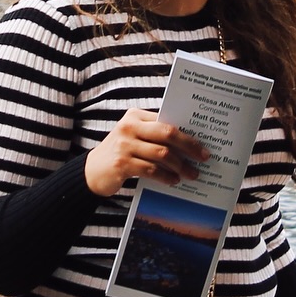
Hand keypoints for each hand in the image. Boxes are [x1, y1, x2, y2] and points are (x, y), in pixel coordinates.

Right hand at [84, 108, 209, 197]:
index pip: (167, 120)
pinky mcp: (121, 164)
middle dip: (189, 146)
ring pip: (162, 154)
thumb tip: (190, 142)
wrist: (91, 172)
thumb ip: (155, 135)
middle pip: (167, 133)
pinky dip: (166, 176)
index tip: (204, 141)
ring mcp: (124, 145)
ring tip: (192, 173)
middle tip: (204, 157)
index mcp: (136, 115)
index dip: (187, 131)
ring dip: (180, 166)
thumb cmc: (121, 152)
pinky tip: (174, 180)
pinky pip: (151, 170)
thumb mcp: (135, 137)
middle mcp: (129, 127)